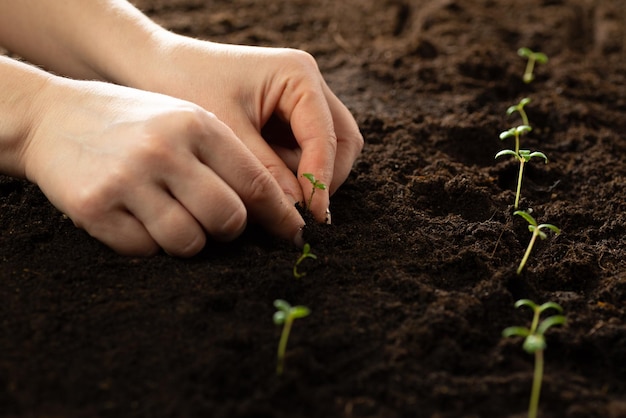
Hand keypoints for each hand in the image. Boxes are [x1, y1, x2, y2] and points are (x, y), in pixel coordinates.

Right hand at [22, 76, 304, 255]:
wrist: (52, 116)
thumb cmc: (135, 124)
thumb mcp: (184, 120)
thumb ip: (226, 158)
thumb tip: (275, 211)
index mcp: (197, 125)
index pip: (255, 183)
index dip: (280, 217)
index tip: (292, 236)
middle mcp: (165, 150)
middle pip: (228, 219)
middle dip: (230, 230)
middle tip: (217, 223)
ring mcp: (128, 179)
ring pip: (189, 242)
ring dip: (189, 240)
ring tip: (171, 216)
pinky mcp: (96, 208)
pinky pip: (145, 250)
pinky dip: (149, 243)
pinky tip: (136, 217)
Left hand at [130, 36, 362, 221]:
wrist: (157, 68)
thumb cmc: (187, 86)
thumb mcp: (228, 132)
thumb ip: (265, 173)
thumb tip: (295, 215)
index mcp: (299, 76)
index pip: (327, 137)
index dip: (321, 180)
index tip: (310, 217)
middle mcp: (308, 86)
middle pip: (343, 142)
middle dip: (326, 179)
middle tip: (302, 212)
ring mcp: (300, 102)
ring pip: (328, 150)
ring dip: (310, 178)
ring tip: (276, 199)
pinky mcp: (287, 119)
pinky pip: (304, 153)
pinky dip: (292, 174)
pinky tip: (265, 186)